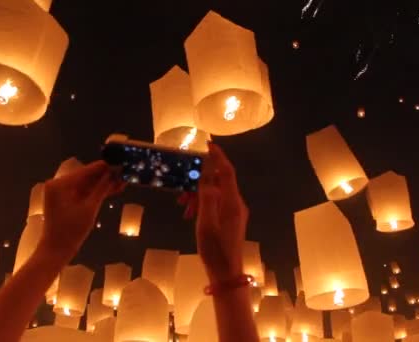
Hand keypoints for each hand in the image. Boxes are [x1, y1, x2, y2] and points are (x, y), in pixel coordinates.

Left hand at [40, 161, 123, 257]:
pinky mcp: (66, 200)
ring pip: (87, 185)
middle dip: (106, 176)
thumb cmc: (72, 230)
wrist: (57, 250)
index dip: (105, 168)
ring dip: (103, 185)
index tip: (121, 164)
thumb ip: (102, 188)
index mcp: (60, 183)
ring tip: (123, 182)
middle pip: (87, 176)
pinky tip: (113, 190)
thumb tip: (115, 173)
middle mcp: (59, 184)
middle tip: (125, 174)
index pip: (87, 171)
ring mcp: (62, 192)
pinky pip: (83, 192)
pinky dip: (96, 193)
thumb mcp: (90, 208)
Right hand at [196, 143, 248, 283]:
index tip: (208, 144)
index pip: (226, 171)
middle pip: (219, 180)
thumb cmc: (215, 250)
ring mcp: (234, 212)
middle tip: (182, 188)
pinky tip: (190, 214)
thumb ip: (206, 197)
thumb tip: (206, 174)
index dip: (218, 156)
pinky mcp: (230, 219)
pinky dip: (202, 203)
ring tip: (182, 206)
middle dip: (200, 180)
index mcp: (232, 202)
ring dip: (198, 194)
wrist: (226, 273)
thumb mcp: (205, 223)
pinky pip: (216, 203)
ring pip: (215, 192)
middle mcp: (236, 203)